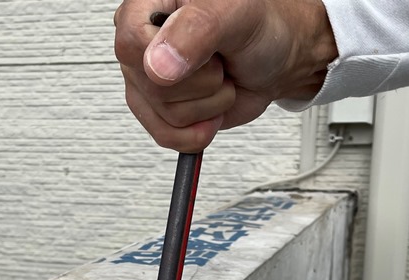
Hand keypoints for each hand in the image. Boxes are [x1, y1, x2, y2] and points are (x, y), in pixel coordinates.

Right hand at [113, 0, 337, 152]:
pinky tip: (212, 108)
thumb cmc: (259, 27)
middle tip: (219, 62)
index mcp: (150, 5)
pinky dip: (199, 131)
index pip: (132, 42)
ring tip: (220, 79)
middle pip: (153, 86)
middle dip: (202, 84)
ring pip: (165, 115)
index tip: (206, 52)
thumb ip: (197, 30)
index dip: (170, 57)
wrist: (276, 59)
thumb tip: (158, 65)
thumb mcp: (236, 13)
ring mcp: (149, 80)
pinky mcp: (160, 111)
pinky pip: (166, 136)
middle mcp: (144, 43)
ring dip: (209, 105)